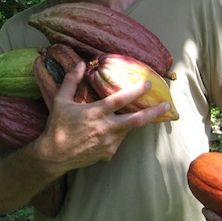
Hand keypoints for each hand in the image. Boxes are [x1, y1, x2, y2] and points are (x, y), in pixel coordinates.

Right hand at [37, 61, 169, 172]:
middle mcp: (105, 128)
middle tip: (167, 105)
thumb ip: (71, 81)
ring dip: (137, 119)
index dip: (135, 91)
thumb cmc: (57, 126)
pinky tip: (120, 124)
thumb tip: (80, 64)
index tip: (148, 83)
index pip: (119, 100)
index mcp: (94, 113)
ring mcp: (109, 142)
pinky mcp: (109, 151)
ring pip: (129, 128)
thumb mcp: (60, 101)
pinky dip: (123, 129)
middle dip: (153, 112)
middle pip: (136, 120)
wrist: (54, 156)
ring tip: (149, 111)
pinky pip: (121, 137)